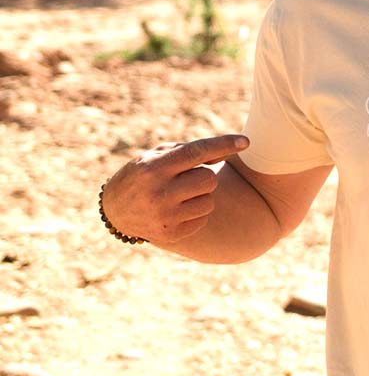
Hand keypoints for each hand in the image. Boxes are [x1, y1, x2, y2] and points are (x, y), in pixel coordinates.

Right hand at [101, 135, 249, 244]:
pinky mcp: (171, 233)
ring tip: (179, 194)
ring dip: (201, 195)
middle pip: (209, 179)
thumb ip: (190, 152)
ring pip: (209, 201)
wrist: (115, 211)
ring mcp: (165, 216)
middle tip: (185, 178)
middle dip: (203, 176)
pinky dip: (195, 212)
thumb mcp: (157, 157)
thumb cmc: (144, 175)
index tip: (245, 141)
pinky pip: (203, 219)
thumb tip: (226, 151)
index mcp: (154, 168)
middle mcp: (159, 192)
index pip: (196, 152)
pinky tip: (176, 209)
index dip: (223, 145)